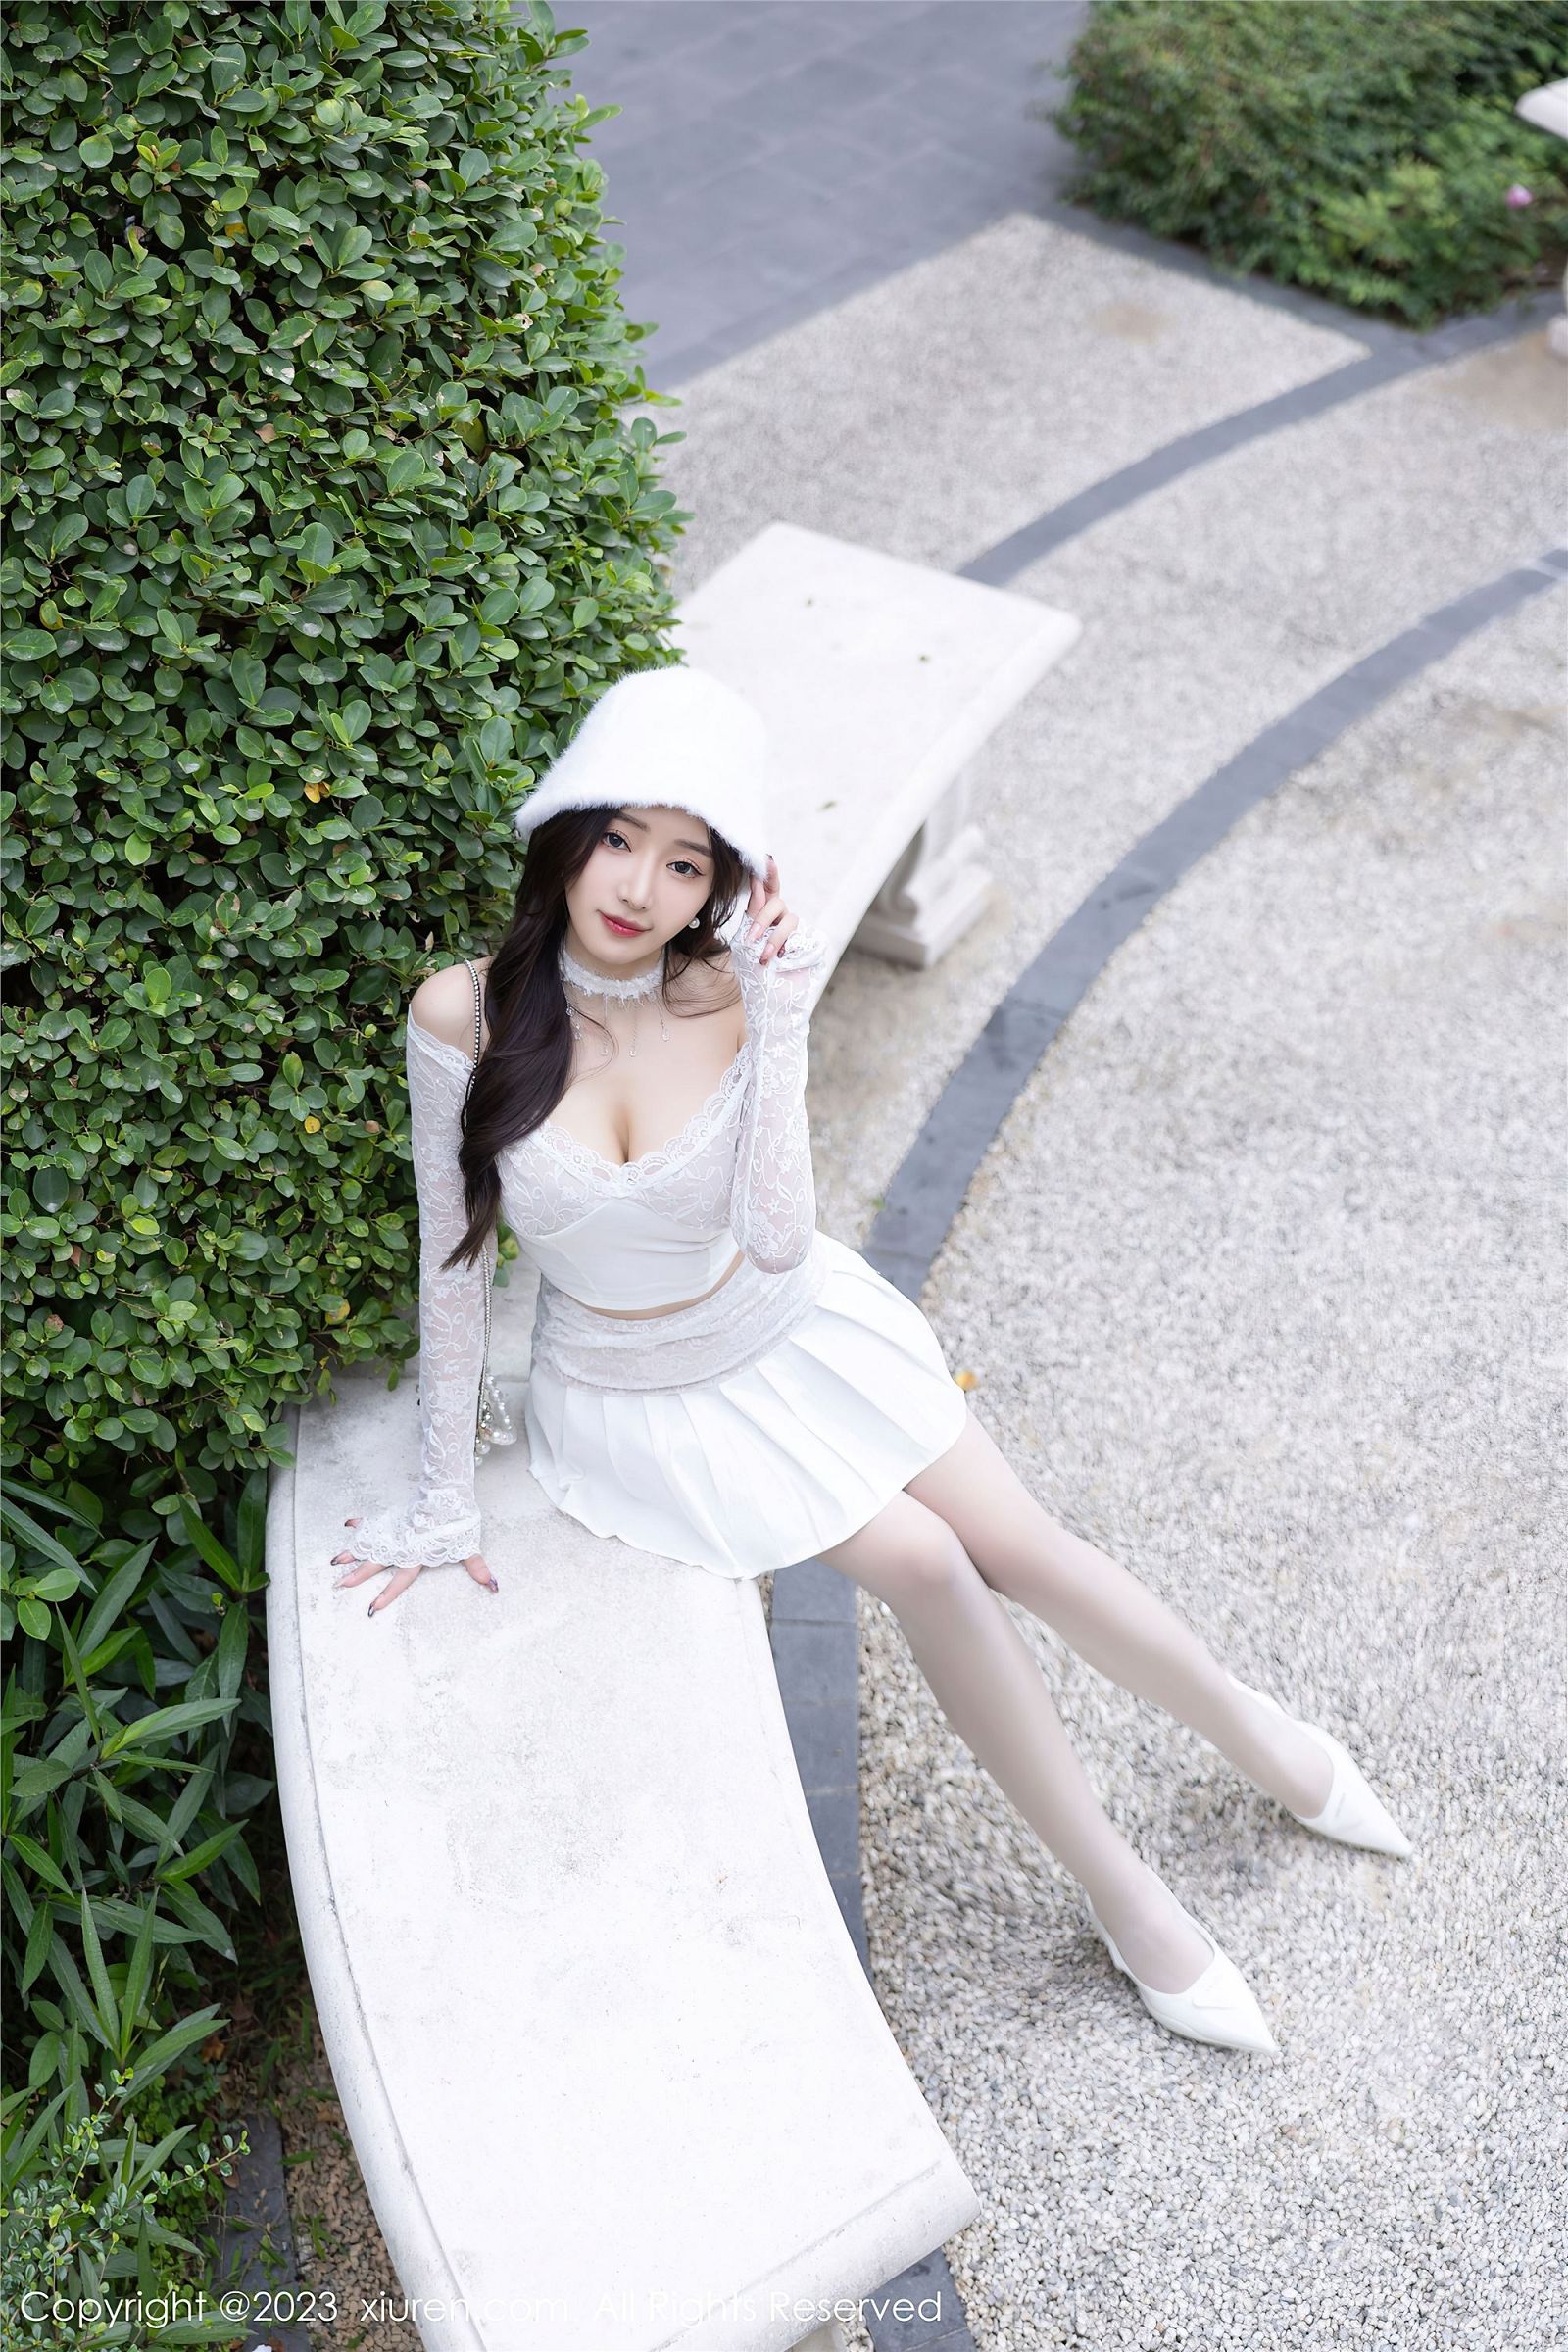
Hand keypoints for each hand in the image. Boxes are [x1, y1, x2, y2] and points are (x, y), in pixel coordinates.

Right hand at [332, 1516, 497, 1613]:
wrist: (447, 1493)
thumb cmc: (457, 1521)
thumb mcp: (467, 1546)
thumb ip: (477, 1568)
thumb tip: (493, 1586)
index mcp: (416, 1555)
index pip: (400, 1580)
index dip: (387, 1595)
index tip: (372, 1608)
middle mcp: (402, 1545)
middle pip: (377, 1562)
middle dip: (359, 1574)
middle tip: (340, 1584)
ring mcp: (396, 1530)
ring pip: (369, 1543)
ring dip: (353, 1551)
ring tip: (334, 1559)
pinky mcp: (395, 1517)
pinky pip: (374, 1522)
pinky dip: (361, 1523)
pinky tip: (349, 1523)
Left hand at [743, 855, 798, 963]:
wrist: (763, 987)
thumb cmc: (752, 962)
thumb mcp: (746, 935)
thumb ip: (753, 911)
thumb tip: (756, 879)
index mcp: (765, 910)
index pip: (768, 887)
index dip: (769, 873)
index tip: (767, 859)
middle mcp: (781, 917)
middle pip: (777, 904)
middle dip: (763, 920)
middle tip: (751, 938)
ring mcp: (794, 930)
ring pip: (789, 921)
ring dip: (775, 938)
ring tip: (764, 957)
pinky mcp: (806, 944)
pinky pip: (800, 938)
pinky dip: (788, 947)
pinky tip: (780, 958)